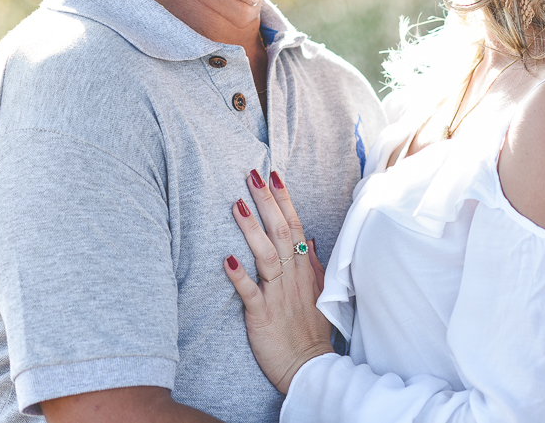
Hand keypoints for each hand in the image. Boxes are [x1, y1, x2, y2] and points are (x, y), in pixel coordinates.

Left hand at [224, 170, 333, 393]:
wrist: (309, 369)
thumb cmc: (310, 331)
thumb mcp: (318, 293)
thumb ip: (312, 264)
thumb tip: (310, 238)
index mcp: (304, 270)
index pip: (295, 227)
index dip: (284, 201)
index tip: (273, 176)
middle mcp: (293, 277)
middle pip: (280, 233)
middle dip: (267, 203)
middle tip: (251, 176)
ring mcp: (278, 295)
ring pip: (265, 255)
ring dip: (251, 229)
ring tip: (236, 204)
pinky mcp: (262, 315)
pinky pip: (250, 292)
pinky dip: (239, 275)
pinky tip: (226, 258)